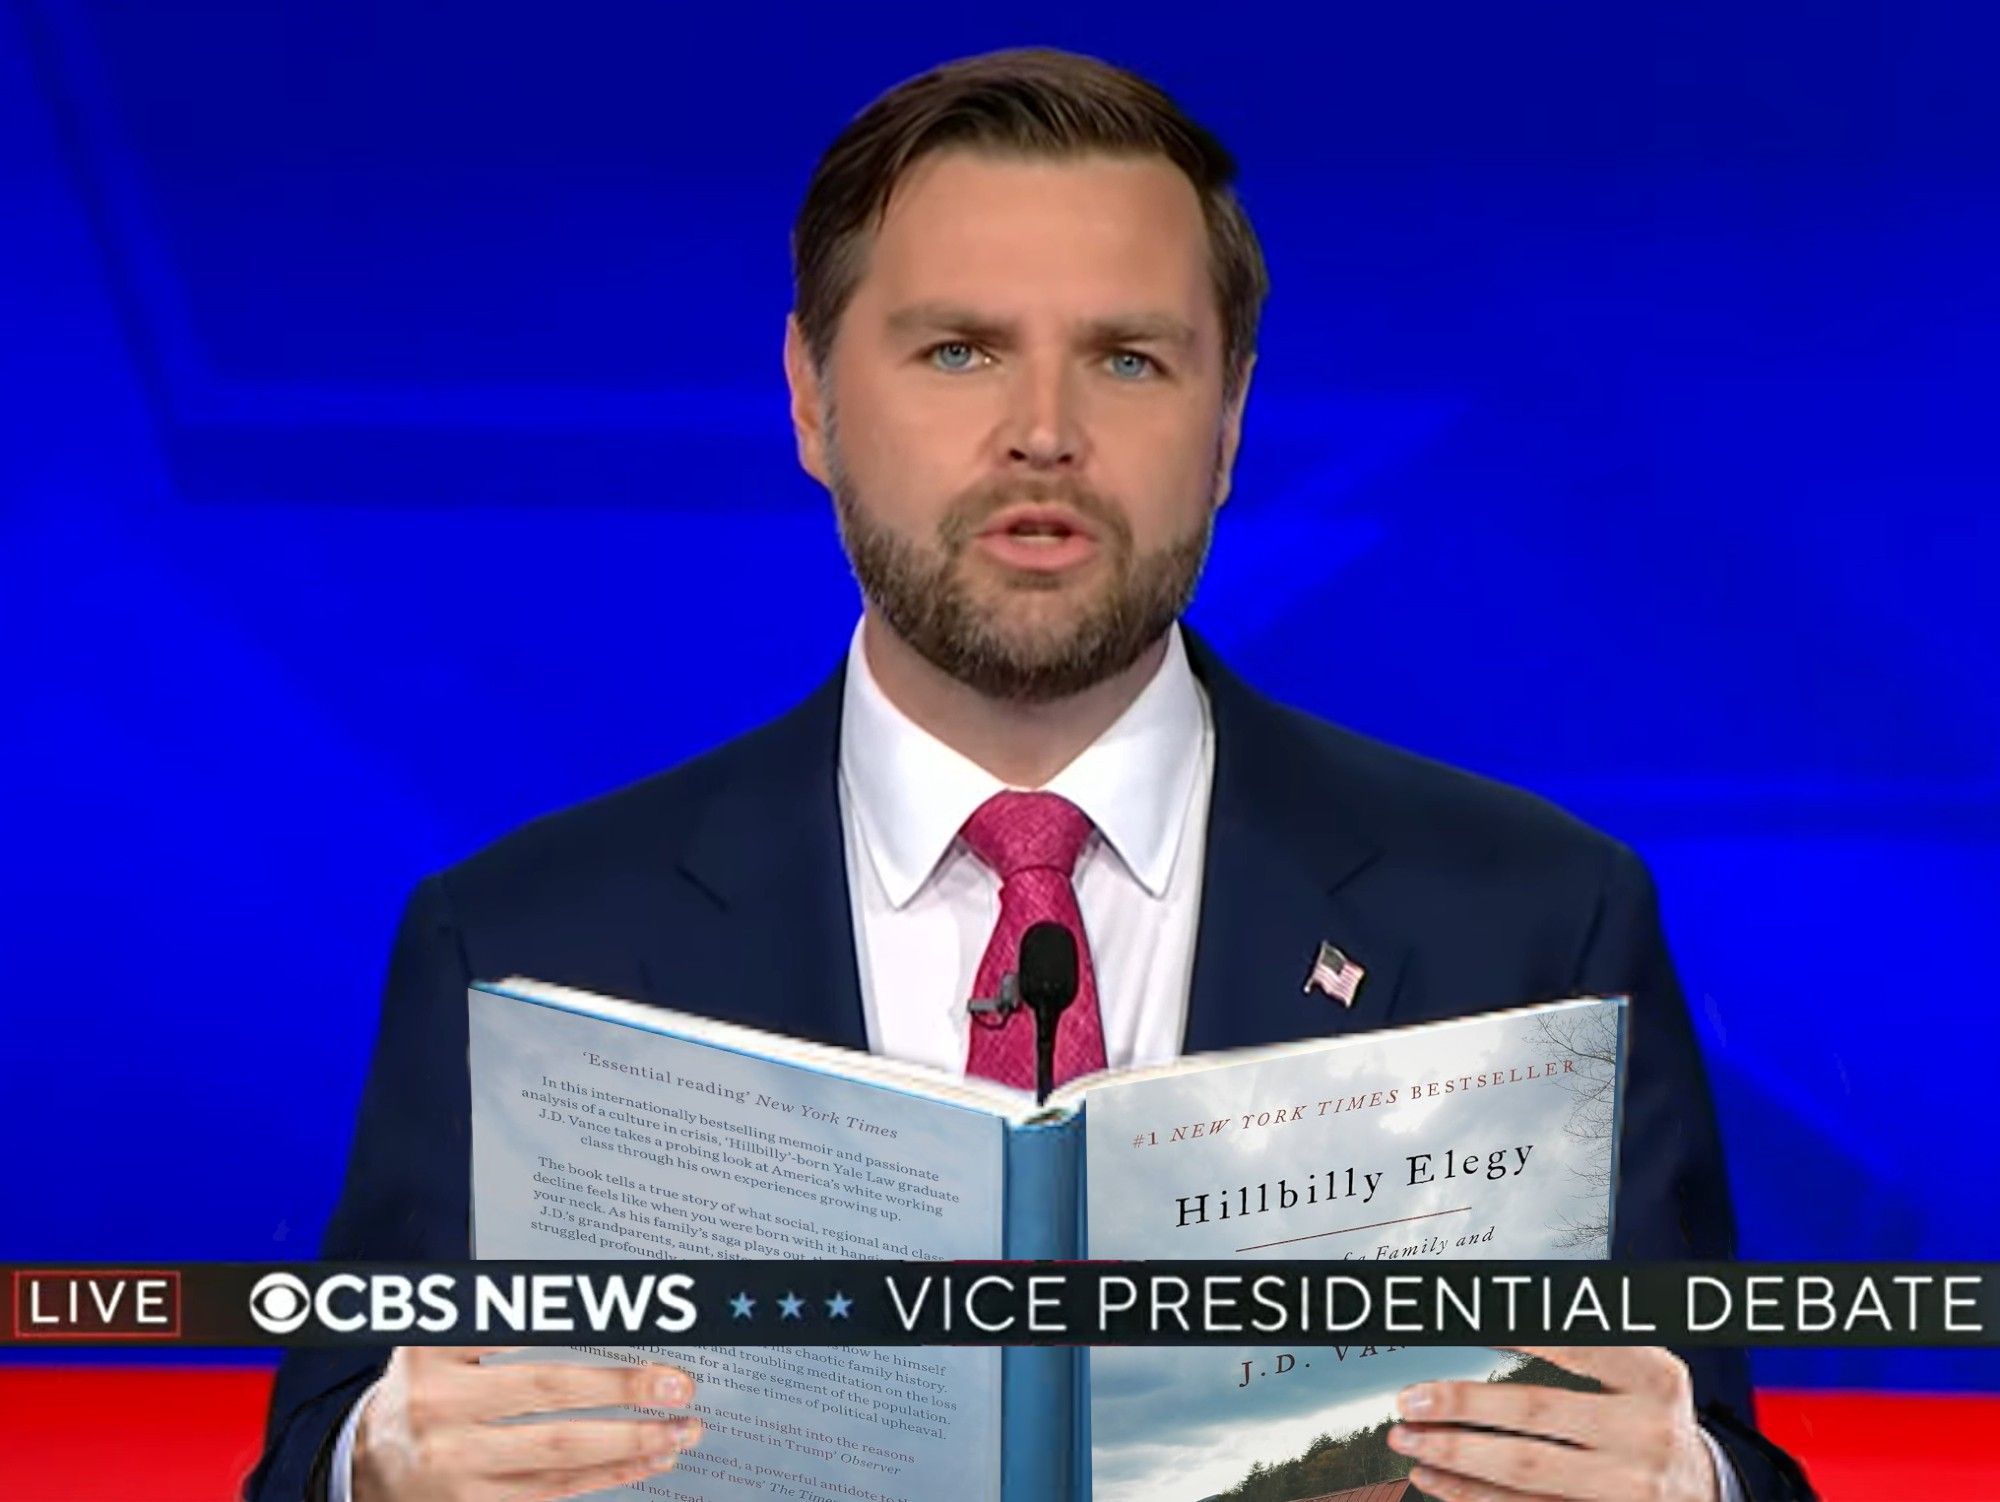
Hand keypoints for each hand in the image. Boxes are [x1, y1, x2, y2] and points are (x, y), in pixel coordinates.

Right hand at [352, 1345, 701, 1501]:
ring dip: (629, 1443)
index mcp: (435, 1351)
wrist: (363, 1463)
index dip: (584, 1325)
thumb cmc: (423, 1386)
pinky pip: (551, 1492)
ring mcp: (455, 1466)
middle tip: (680, 1386)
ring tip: (681, 1430)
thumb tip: (584, 1285)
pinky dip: (605, 1477)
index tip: (645, 1321)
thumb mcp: (439, 1337)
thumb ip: (498, 1311)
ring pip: (557, 1453)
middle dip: (624, 1390)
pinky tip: (645, 1462)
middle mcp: (441, 1408)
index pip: (522, 1332)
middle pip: (548, 1395)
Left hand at [1385, 1346, 1718, 1501]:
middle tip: (1410, 1399)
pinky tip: (1435, 1475)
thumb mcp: (1643, 1371)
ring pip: (1526, 1471)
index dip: (1517, 1332)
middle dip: (1465, 1404)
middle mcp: (1646, 1434)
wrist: (1705, 1491)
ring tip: (1407, 1437)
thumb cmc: (1654, 1416)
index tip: (1461, 1322)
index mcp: (1655, 1379)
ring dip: (1456, 1454)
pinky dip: (1473, 1494)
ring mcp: (1627, 1488)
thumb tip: (1496, 1311)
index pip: (1575, 1346)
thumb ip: (1582, 1342)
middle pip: (1538, 1414)